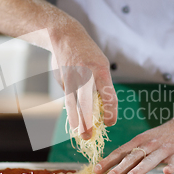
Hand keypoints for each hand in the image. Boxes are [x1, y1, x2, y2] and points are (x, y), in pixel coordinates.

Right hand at [50, 23, 117, 138]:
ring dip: (76, 121)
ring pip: (73, 104)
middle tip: (89, 136)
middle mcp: (85, 76)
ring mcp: (71, 79)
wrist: (65, 36)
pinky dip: (72, 109)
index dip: (111, 111)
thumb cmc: (88, 54)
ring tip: (80, 134)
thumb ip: (101, 85)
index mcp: (100, 71)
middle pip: (86, 103)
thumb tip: (101, 108)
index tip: (110, 123)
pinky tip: (75, 119)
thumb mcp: (101, 65)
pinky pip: (68, 98)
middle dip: (88, 121)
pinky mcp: (62, 81)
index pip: (108, 95)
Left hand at [94, 115, 173, 173]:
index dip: (108, 161)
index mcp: (139, 141)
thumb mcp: (144, 140)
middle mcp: (149, 144)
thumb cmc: (161, 136)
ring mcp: (165, 149)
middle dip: (119, 168)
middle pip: (132, 157)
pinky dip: (172, 166)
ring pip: (151, 160)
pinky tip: (168, 172)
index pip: (120, 152)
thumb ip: (132, 152)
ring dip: (139, 169)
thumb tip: (113, 166)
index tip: (96, 170)